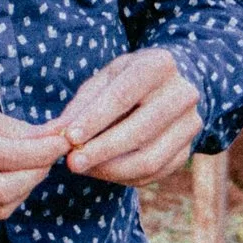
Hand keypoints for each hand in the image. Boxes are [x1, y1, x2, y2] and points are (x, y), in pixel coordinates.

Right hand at [0, 82, 68, 218]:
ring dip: (27, 187)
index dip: (44, 152)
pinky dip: (8, 196)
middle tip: (53, 153)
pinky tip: (15, 175)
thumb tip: (55, 139)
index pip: (10, 158)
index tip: (64, 139)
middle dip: (39, 172)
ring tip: (35, 163)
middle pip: (7, 190)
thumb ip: (13, 128)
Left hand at [54, 49, 203, 185]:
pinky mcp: (189, 149)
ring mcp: (190, 124)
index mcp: (159, 65)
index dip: (95, 119)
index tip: (70, 138)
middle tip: (73, 163)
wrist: (173, 85)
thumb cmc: (130, 80)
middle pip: (140, 131)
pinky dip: (125, 177)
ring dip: (111, 169)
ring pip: (149, 158)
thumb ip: (80, 106)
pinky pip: (155, 173)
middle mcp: (183, 94)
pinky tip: (103, 171)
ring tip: (85, 168)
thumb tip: (51, 134)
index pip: (123, 96)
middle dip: (102, 150)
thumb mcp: (105, 80)